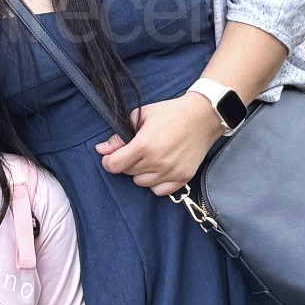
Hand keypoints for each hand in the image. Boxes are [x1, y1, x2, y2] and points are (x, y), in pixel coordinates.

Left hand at [96, 93, 223, 195]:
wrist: (202, 116)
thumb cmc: (171, 113)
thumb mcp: (142, 116)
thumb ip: (120, 135)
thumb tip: (102, 149)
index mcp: (144, 145)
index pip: (114, 165)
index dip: (108, 161)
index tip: (111, 156)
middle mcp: (156, 162)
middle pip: (127, 173)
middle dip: (126, 163)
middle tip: (135, 150)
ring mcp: (170, 172)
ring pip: (142, 183)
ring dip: (141, 173)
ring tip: (149, 158)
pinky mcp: (183, 178)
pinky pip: (159, 191)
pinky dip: (156, 183)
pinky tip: (159, 169)